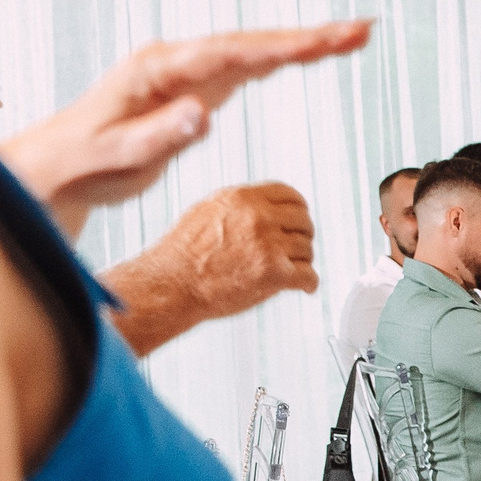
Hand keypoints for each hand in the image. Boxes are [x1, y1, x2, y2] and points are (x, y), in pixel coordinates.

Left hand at [0, 23, 370, 232]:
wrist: (57, 165)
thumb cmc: (83, 163)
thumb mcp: (119, 157)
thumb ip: (161, 135)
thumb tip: (203, 113)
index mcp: (156, 70)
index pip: (227, 53)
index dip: (278, 47)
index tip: (319, 43)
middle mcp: (175, 61)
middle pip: (251, 43)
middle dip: (308, 36)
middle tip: (360, 29)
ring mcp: (186, 71)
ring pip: (252, 51)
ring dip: (302, 43)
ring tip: (353, 36)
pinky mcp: (194, 87)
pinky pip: (245, 67)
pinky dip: (281, 59)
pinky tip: (310, 53)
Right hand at [102, 183, 316, 356]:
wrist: (171, 285)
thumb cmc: (182, 255)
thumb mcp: (207, 212)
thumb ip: (239, 207)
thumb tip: (262, 208)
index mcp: (242, 198)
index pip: (289, 194)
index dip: (298, 209)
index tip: (298, 221)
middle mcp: (258, 216)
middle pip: (303, 221)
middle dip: (302, 236)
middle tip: (297, 250)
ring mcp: (268, 244)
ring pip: (306, 249)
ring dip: (302, 262)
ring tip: (291, 271)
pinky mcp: (275, 273)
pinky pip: (308, 276)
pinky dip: (309, 283)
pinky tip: (304, 286)